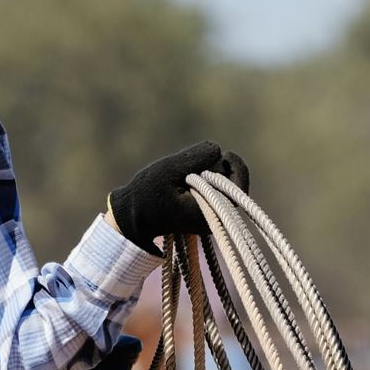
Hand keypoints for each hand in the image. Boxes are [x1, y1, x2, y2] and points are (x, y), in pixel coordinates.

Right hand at [108, 141, 250, 255]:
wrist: (132, 218)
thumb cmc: (147, 196)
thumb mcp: (169, 171)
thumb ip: (195, 158)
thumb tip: (218, 150)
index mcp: (208, 214)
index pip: (238, 190)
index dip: (238, 168)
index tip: (226, 153)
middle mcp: (213, 219)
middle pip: (231, 185)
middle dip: (218, 167)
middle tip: (193, 162)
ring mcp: (208, 218)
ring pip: (222, 186)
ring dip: (209, 172)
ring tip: (184, 173)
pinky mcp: (202, 213)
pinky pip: (213, 190)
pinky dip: (204, 179)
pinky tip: (186, 178)